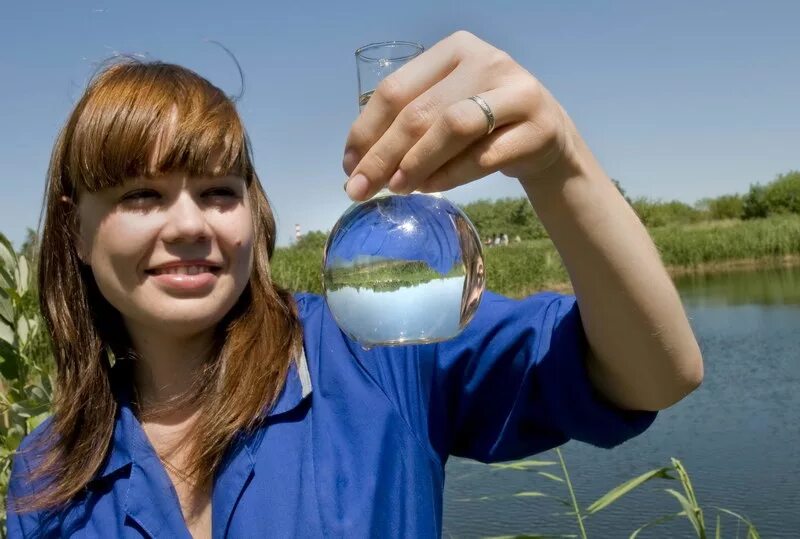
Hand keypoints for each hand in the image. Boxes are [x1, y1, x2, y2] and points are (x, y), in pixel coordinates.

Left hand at [343, 30, 575, 200]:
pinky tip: (429, 188)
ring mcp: (517, 91)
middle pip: (421, 112)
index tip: (348, 166)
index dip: (366, 130)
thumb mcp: (445, 109)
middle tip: (360, 189)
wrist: (547, 136)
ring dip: (417, 163)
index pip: (396, 89)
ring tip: (395, 188)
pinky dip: (451, 175)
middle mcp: (487, 60)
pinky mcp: (538, 128)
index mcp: (454, 49)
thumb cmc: (484, 124)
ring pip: (454, 127)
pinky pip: (484, 156)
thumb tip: (356, 165)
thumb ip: (407, 125)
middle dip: (383, 155)